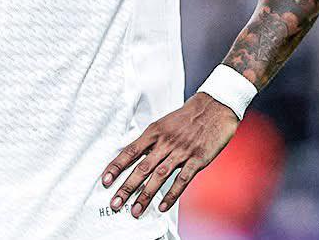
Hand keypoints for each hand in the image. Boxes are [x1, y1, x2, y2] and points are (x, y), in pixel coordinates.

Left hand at [100, 91, 239, 217]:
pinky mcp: (197, 159)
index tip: (105, 180)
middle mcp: (165, 142)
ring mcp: (181, 151)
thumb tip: (133, 156)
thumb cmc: (186, 117)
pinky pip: (182, 180)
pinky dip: (171, 194)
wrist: (213, 108)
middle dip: (127, 187)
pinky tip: (162, 206)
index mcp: (154, 131)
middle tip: (115, 202)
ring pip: (159, 176)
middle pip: (142, 167)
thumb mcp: (163, 123)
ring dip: (146, 195)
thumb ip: (150, 140)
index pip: (130, 151)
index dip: (117, 166)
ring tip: (135, 210)